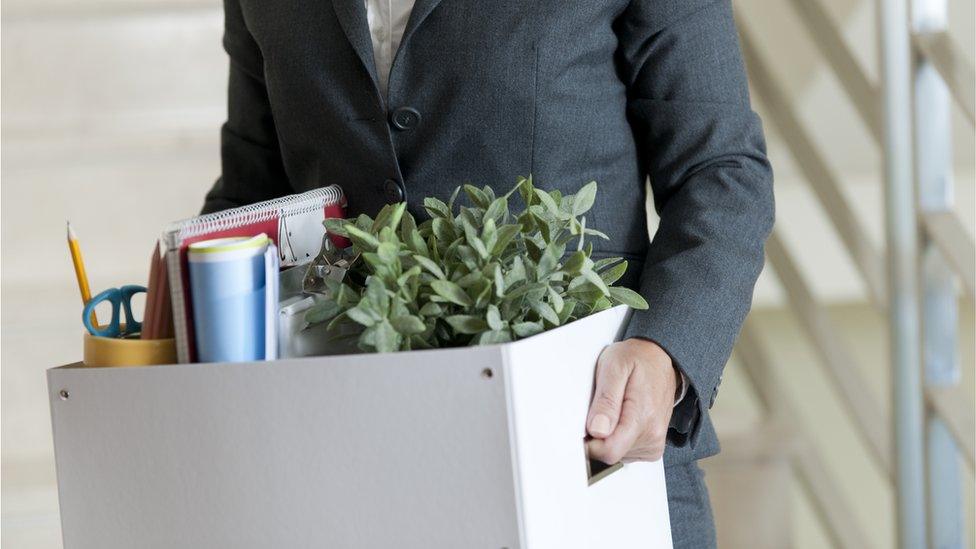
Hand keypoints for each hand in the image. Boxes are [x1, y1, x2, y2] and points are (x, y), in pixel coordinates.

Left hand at [585, 338, 677, 462]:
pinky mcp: (654, 446)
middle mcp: (653, 434)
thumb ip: (606, 400)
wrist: (659, 358)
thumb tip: (597, 430)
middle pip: (611, 455)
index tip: (585, 424)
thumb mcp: (614, 368)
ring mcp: (655, 442)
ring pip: (618, 455)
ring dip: (609, 437)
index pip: (609, 451)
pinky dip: (619, 439)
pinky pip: (627, 453)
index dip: (590, 443)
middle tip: (601, 408)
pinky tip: (621, 418)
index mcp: (643, 417)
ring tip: (615, 409)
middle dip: (599, 436)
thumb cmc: (636, 360)